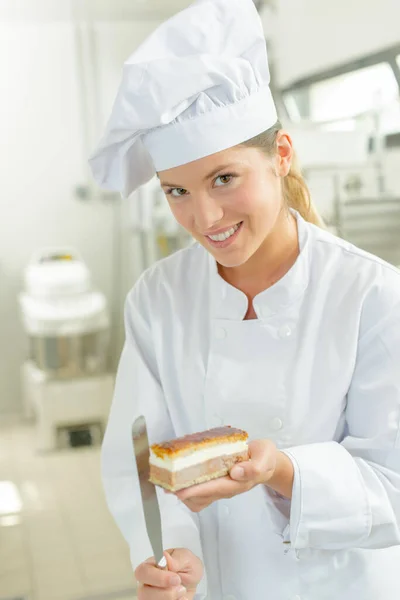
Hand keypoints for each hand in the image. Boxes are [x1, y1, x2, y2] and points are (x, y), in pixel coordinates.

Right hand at [135, 548, 202, 599]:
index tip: (176, 579)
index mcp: (150, 565)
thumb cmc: (185, 565)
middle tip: (181, 588)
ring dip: (170, 599)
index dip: (159, 577)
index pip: (143, 572)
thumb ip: (176, 559)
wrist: (191, 580)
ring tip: (182, 591)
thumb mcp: (185, 558)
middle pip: (144, 592)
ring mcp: (150, 596)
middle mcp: (147, 582)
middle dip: (166, 593)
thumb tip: (165, 558)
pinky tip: (181, 598)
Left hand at [173, 440, 292, 511]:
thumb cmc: (264, 457)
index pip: (215, 488)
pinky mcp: (216, 484)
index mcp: (239, 482)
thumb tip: (236, 472)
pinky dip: (187, 486)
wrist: (267, 460)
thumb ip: (255, 466)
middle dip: (183, 492)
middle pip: (202, 497)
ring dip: (183, 491)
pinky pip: (199, 491)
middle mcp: (227, 488)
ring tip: (168, 480)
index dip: (196, 490)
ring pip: (198, 498)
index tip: (179, 490)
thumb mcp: (265, 457)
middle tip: (165, 484)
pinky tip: (179, 477)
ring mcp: (221, 488)